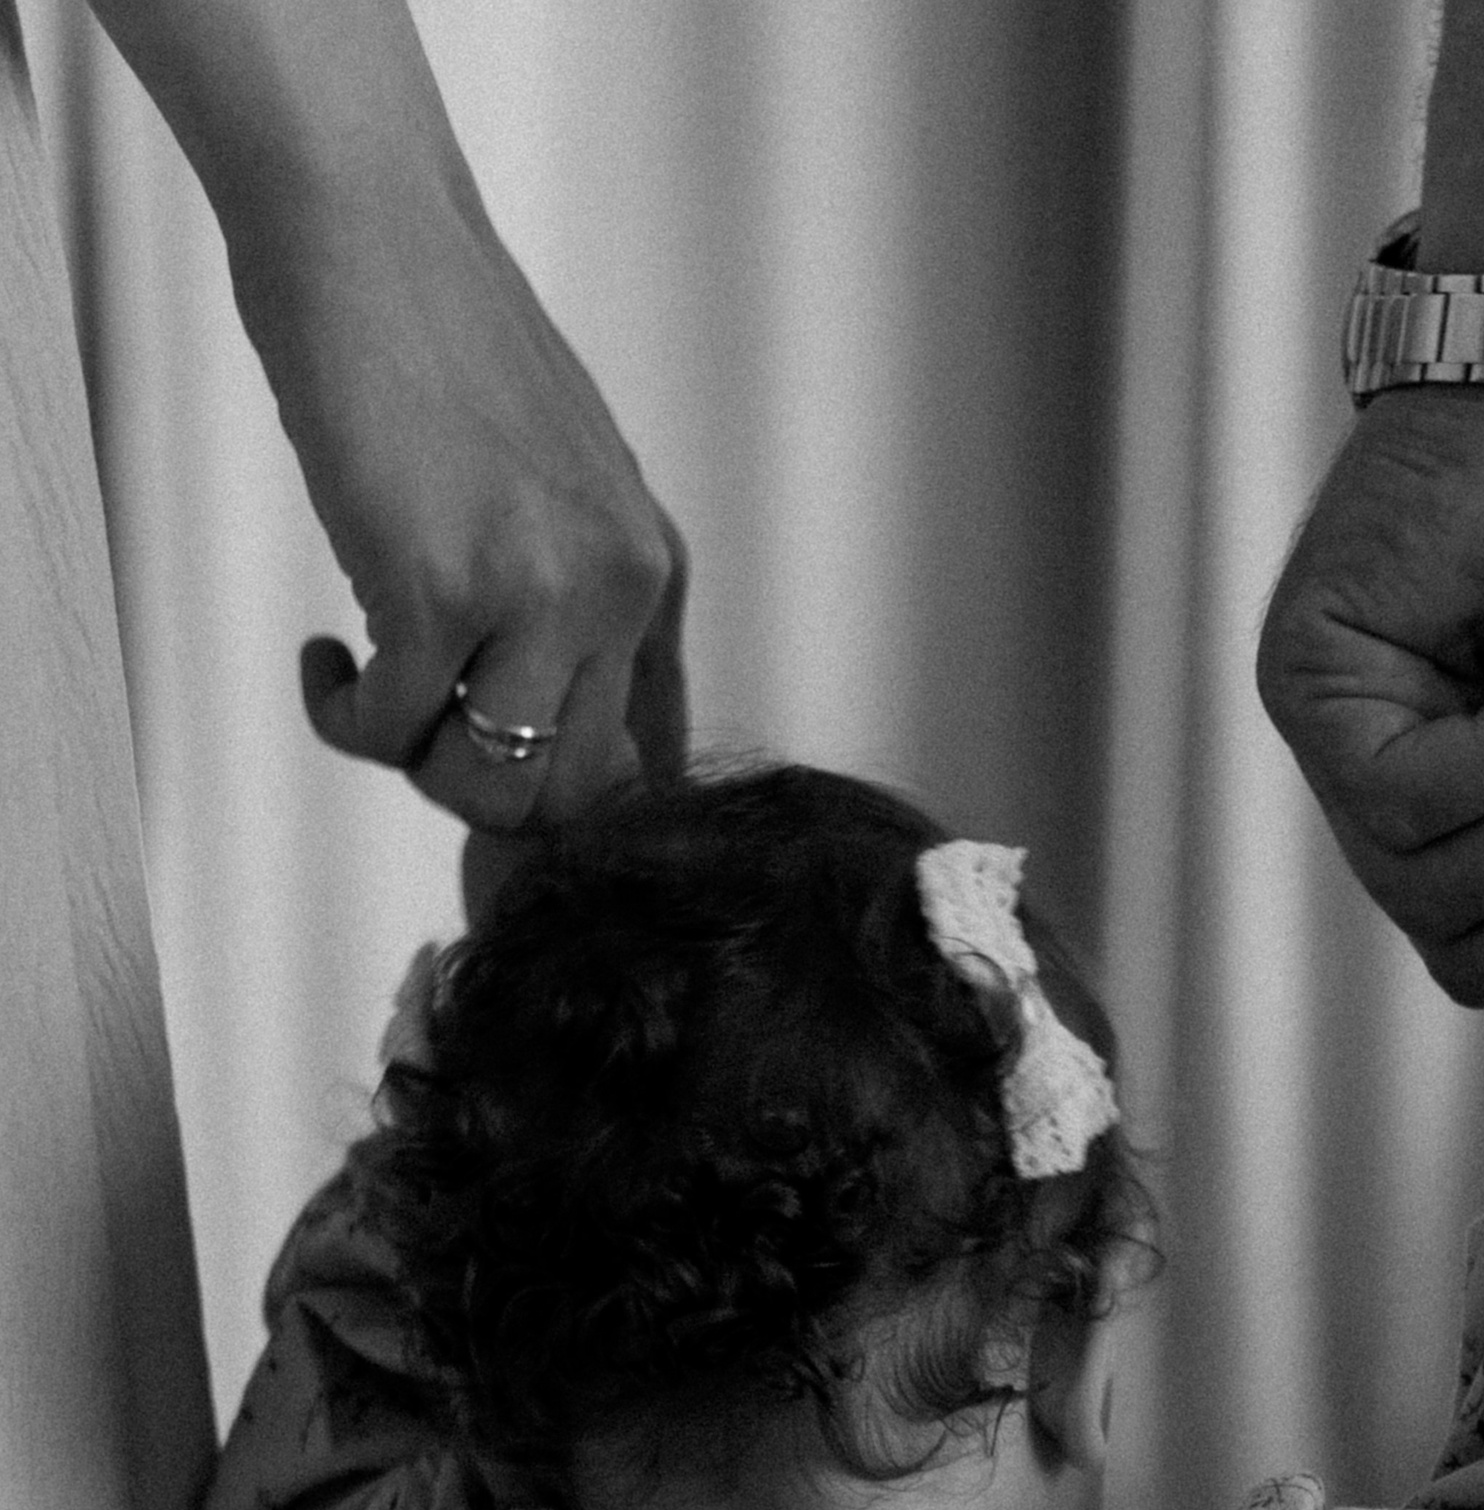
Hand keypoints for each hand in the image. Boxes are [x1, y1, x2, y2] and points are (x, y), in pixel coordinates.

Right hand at [238, 155, 686, 830]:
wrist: (368, 229)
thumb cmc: (441, 350)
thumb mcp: (558, 486)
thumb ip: (581, 603)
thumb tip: (563, 755)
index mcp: (655, 569)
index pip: (645, 761)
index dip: (563, 800)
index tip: (484, 765)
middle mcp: (619, 587)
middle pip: (570, 796)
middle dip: (481, 789)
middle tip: (417, 724)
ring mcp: (537, 591)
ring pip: (492, 789)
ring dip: (414, 764)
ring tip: (372, 690)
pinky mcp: (439, 587)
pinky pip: (390, 731)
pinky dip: (341, 715)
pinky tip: (323, 655)